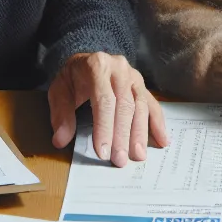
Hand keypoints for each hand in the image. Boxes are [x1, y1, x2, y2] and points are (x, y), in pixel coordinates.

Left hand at [47, 52, 169, 167]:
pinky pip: (153, 105)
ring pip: (141, 106)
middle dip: (123, 136)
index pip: (104, 100)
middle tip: (120, 160)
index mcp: (97, 66)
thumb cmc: (73, 79)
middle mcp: (119, 68)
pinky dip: (158, 124)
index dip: (104, 128)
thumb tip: (60, 140)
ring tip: (138, 155)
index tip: (103, 152)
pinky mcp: (142, 86)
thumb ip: (60, 115)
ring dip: (140, 133)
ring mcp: (134, 76)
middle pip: (125, 105)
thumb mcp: (59, 91)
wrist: (86, 62)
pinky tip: (162, 141)